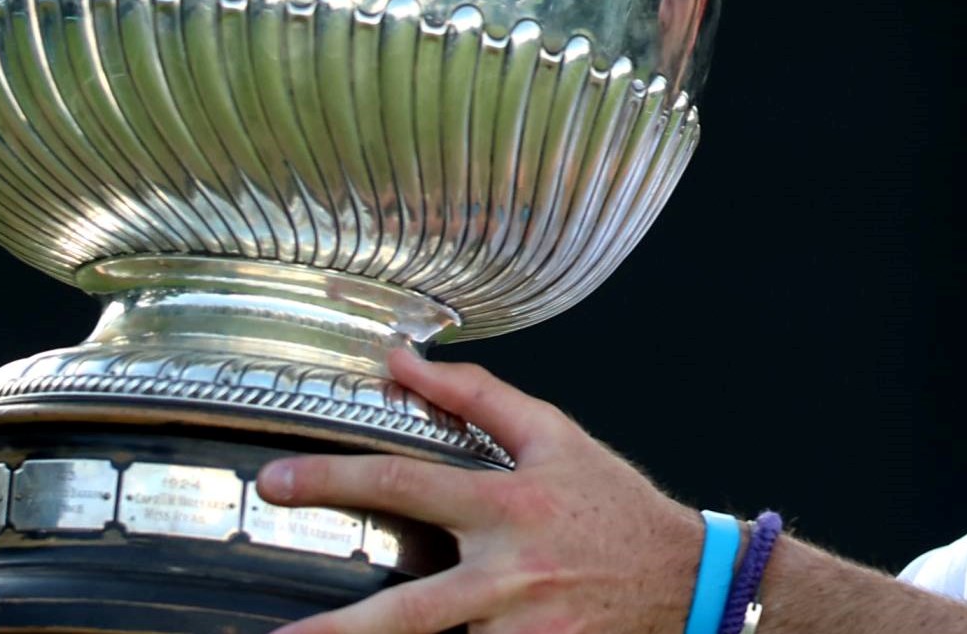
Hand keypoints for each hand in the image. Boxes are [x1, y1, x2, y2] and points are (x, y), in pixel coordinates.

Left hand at [260, 347, 705, 633]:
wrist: (691, 581)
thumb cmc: (614, 508)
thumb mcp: (556, 436)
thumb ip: (476, 397)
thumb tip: (402, 360)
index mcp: (509, 505)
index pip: (406, 485)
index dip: (333, 481)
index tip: (275, 482)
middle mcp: (511, 575)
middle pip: (407, 611)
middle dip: (339, 631)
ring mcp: (525, 631)